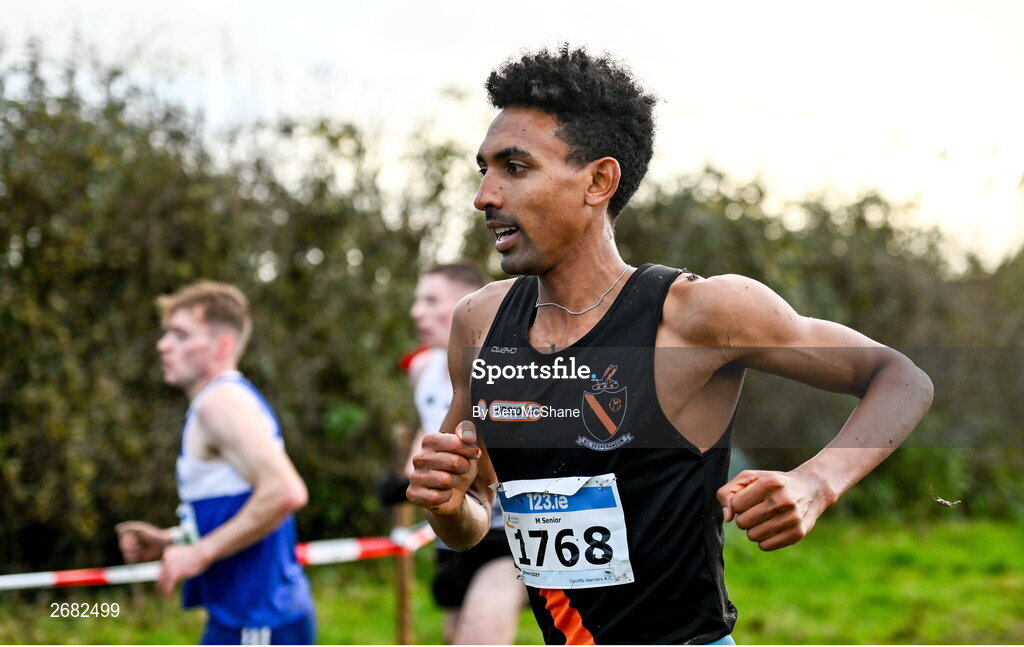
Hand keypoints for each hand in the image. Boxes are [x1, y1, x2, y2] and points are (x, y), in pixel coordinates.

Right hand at [115, 521, 169, 562]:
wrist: (161, 544)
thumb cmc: (152, 534)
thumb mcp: (140, 529)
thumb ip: (128, 527)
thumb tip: (116, 528)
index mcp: (130, 535)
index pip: (121, 537)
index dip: (127, 537)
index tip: (135, 536)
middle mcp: (130, 544)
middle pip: (122, 546)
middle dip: (130, 544)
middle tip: (139, 542)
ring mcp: (133, 551)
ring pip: (126, 553)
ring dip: (133, 550)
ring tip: (141, 547)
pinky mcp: (136, 559)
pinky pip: (129, 560)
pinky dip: (135, 556)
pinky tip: (141, 552)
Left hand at [157, 544, 212, 597]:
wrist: (202, 552)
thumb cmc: (198, 554)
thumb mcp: (184, 555)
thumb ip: (177, 562)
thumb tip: (174, 574)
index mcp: (168, 553)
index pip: (162, 567)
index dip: (164, 576)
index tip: (164, 583)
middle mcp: (166, 559)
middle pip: (161, 575)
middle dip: (162, 584)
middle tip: (162, 592)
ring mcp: (169, 566)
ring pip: (162, 582)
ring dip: (163, 590)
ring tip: (166, 596)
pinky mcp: (174, 574)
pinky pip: (168, 586)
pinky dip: (168, 593)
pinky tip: (169, 597)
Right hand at [406, 421, 480, 514]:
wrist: (453, 494)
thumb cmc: (459, 468)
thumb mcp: (468, 450)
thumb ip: (467, 435)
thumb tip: (467, 435)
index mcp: (429, 441)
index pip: (456, 443)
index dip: (470, 451)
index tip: (473, 455)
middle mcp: (419, 457)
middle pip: (454, 462)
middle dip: (463, 469)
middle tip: (460, 471)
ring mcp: (414, 476)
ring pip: (446, 480)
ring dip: (454, 483)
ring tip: (450, 482)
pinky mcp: (412, 494)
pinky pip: (437, 497)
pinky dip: (446, 497)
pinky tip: (442, 493)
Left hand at [717, 469, 832, 550]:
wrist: (811, 489)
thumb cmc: (772, 483)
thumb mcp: (749, 478)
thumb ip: (728, 492)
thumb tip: (727, 517)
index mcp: (770, 483)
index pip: (736, 504)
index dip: (738, 503)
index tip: (749, 498)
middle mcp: (783, 501)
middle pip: (743, 522)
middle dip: (744, 517)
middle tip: (757, 509)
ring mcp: (792, 518)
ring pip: (752, 536)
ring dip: (753, 529)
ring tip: (765, 518)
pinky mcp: (797, 534)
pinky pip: (765, 546)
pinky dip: (764, 539)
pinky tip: (773, 527)